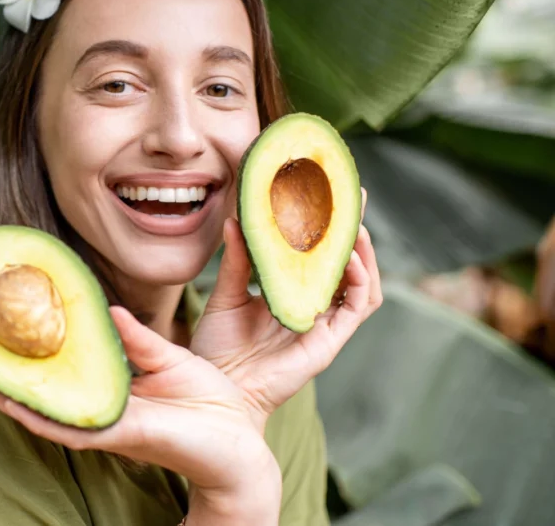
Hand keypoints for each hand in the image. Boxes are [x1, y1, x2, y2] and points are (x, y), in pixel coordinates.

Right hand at [0, 306, 280, 519]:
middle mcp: (94, 408)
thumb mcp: (169, 357)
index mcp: (106, 388)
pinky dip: (35, 414)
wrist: (241, 443)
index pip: (53, 366)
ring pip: (36, 410)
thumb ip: (135, 337)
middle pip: (31, 388)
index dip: (20, 346)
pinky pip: (66, 427)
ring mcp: (100, 425)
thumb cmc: (208, 402)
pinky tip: (7, 399)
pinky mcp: (117, 436)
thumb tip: (107, 306)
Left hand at [191, 188, 382, 431]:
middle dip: (351, 228)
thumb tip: (236, 220)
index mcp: (289, 293)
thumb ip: (237, 261)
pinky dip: (359, 281)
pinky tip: (348, 258)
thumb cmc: (217, 348)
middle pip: (344, 263)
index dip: (325, 225)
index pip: (316, 253)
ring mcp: (324, 325)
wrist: (216, 388)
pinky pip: (356, 308)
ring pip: (361, 282)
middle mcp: (312, 307)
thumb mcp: (225, 296)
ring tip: (354, 222)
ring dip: (362, 251)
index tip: (325, 190)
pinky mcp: (329, 342)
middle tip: (351, 193)